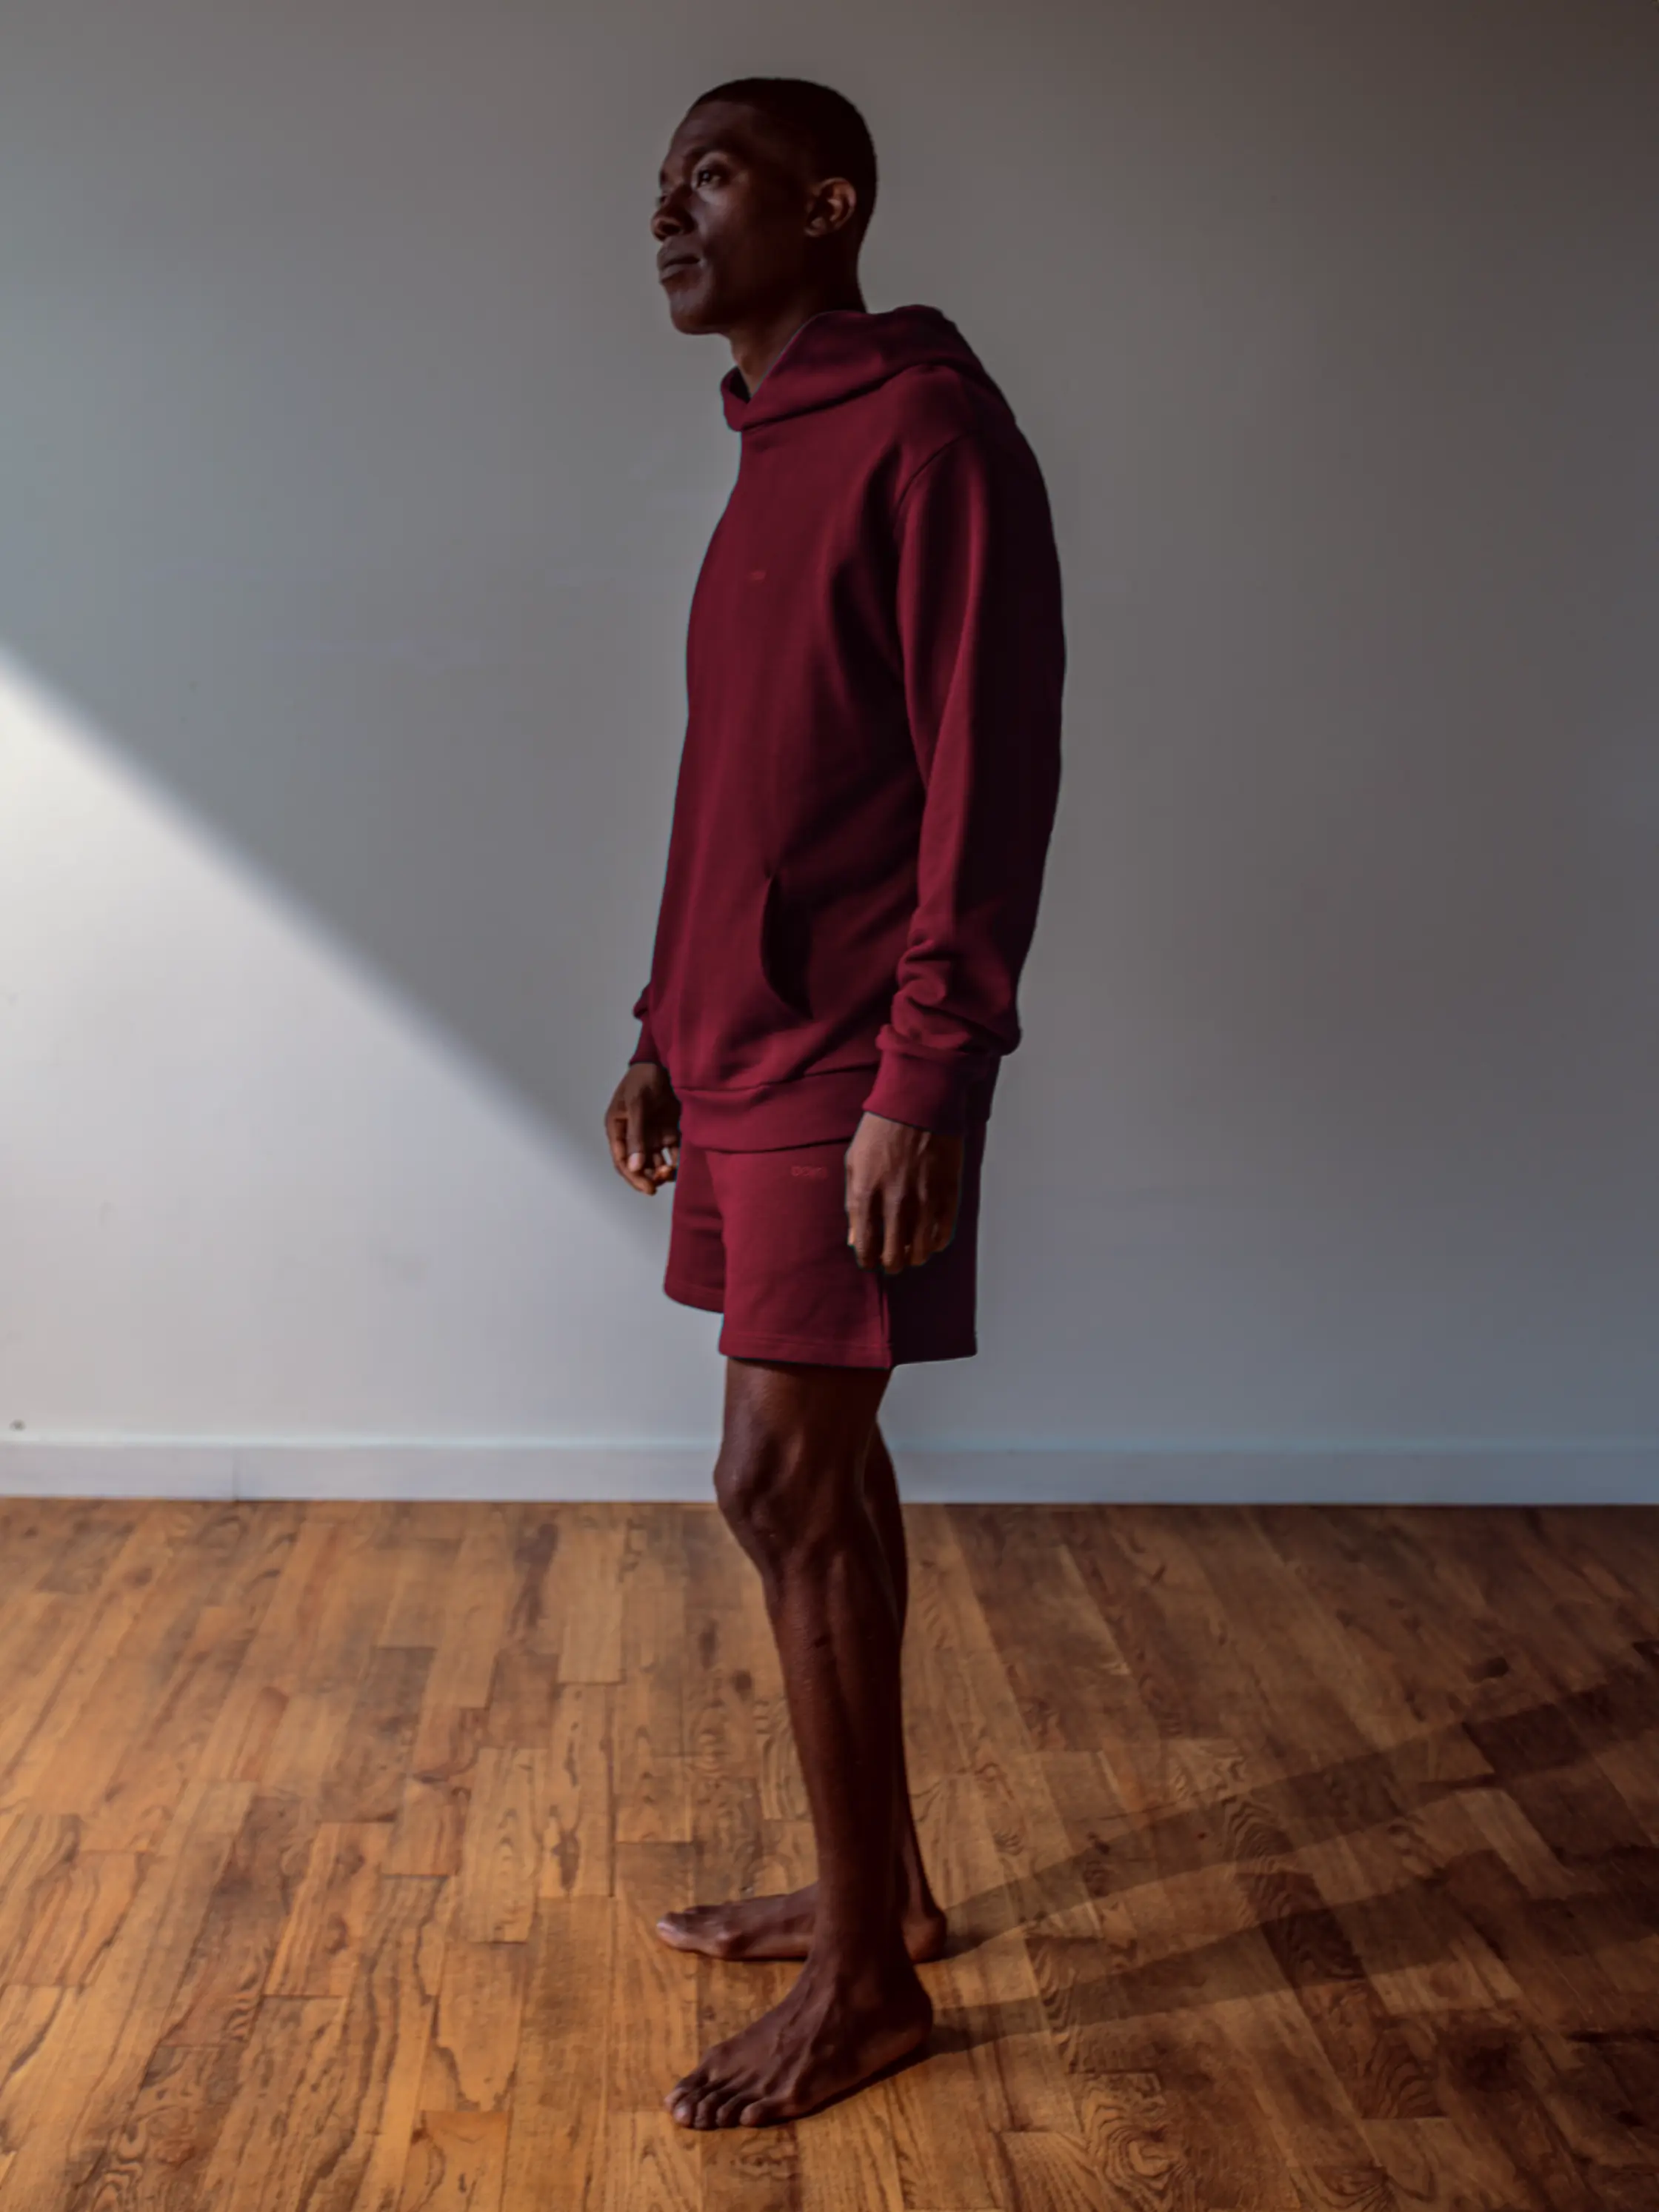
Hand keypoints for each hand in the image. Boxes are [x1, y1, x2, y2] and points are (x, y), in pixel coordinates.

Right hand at [604, 1062, 680, 1194]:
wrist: (666, 1062)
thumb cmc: (643, 1079)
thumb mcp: (636, 1104)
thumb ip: (636, 1135)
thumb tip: (634, 1167)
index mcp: (618, 1129)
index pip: (621, 1160)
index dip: (633, 1177)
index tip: (647, 1188)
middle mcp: (634, 1136)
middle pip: (638, 1165)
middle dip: (649, 1176)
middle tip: (660, 1184)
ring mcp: (652, 1134)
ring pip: (656, 1162)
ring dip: (662, 1171)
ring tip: (672, 1172)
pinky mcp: (669, 1131)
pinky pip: (673, 1153)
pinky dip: (677, 1162)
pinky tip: (683, 1167)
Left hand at [844, 1111, 963, 1273]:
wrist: (918, 1104)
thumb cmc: (881, 1131)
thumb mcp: (854, 1162)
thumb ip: (853, 1204)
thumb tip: (855, 1240)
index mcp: (867, 1194)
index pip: (865, 1246)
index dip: (868, 1261)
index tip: (870, 1261)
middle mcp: (895, 1202)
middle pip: (894, 1255)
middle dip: (891, 1264)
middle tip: (892, 1260)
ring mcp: (924, 1199)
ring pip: (921, 1251)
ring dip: (915, 1257)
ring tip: (912, 1252)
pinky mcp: (948, 1194)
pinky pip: (944, 1233)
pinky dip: (937, 1243)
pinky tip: (931, 1240)